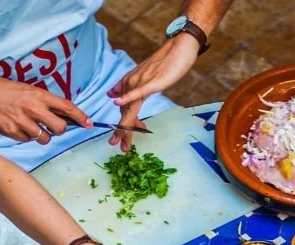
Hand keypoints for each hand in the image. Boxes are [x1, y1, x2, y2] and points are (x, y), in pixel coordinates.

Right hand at [0, 76, 90, 143]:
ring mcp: (23, 122)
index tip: (89, 124)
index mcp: (38, 95)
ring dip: (41, 135)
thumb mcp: (27, 90)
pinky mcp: (14, 132)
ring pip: (45, 138)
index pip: (66, 107)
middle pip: (60, 129)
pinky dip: (26, 136)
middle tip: (51, 127)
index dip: (80, 117)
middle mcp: (33, 108)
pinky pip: (28, 140)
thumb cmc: (3, 91)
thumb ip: (45, 102)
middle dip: (59, 130)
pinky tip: (17, 126)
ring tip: (29, 125)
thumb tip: (64, 115)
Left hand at [107, 36, 199, 150]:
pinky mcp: (151, 82)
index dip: (123, 126)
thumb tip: (114, 97)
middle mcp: (131, 83)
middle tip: (118, 146)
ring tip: (121, 141)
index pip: (124, 109)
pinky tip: (117, 104)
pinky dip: (127, 99)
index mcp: (130, 84)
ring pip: (130, 109)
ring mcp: (140, 82)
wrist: (179, 47)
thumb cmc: (167, 63)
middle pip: (125, 112)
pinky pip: (137, 93)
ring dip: (125, 126)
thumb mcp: (147, 78)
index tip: (121, 140)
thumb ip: (132, 88)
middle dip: (121, 132)